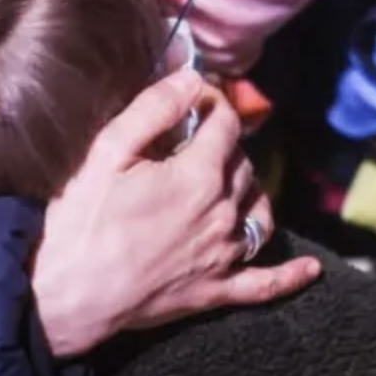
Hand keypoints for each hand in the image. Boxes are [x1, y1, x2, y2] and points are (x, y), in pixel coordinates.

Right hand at [31, 68, 318, 359]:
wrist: (64, 296)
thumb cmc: (80, 222)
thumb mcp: (107, 153)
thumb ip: (153, 111)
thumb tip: (191, 79)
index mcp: (197, 177)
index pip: (226, 126)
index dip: (215, 105)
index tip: (200, 99)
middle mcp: (221, 214)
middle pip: (243, 167)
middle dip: (225, 148)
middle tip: (197, 142)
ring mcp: (222, 256)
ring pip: (259, 214)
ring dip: (251, 193)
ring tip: (232, 183)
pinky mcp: (215, 292)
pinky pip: (265, 284)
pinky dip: (290, 276)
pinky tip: (311, 270)